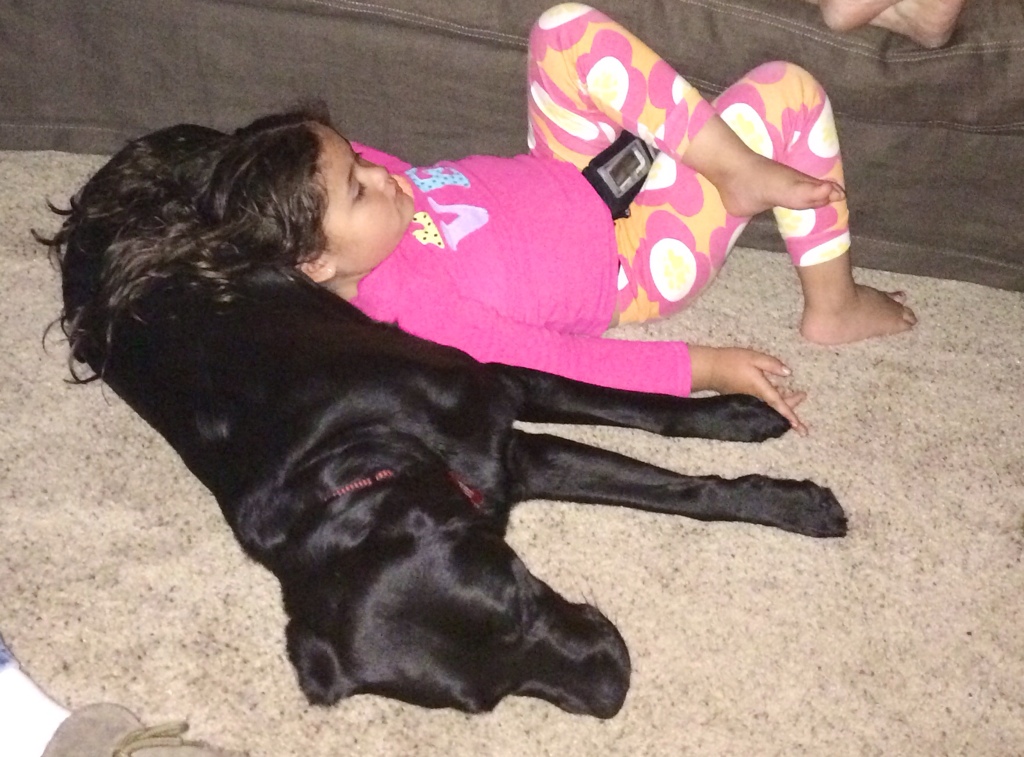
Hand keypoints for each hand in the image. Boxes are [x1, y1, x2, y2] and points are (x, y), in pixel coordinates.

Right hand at [689, 345, 807, 435]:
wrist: (710, 368)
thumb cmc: (731, 361)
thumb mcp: (753, 357)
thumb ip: (771, 364)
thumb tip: (788, 373)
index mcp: (760, 388)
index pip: (779, 404)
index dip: (790, 415)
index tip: (799, 427)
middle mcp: (756, 397)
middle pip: (777, 407)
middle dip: (791, 405)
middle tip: (802, 395)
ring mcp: (749, 399)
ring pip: (770, 405)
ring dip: (783, 402)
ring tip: (794, 394)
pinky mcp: (744, 397)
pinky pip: (763, 402)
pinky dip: (773, 398)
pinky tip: (778, 390)